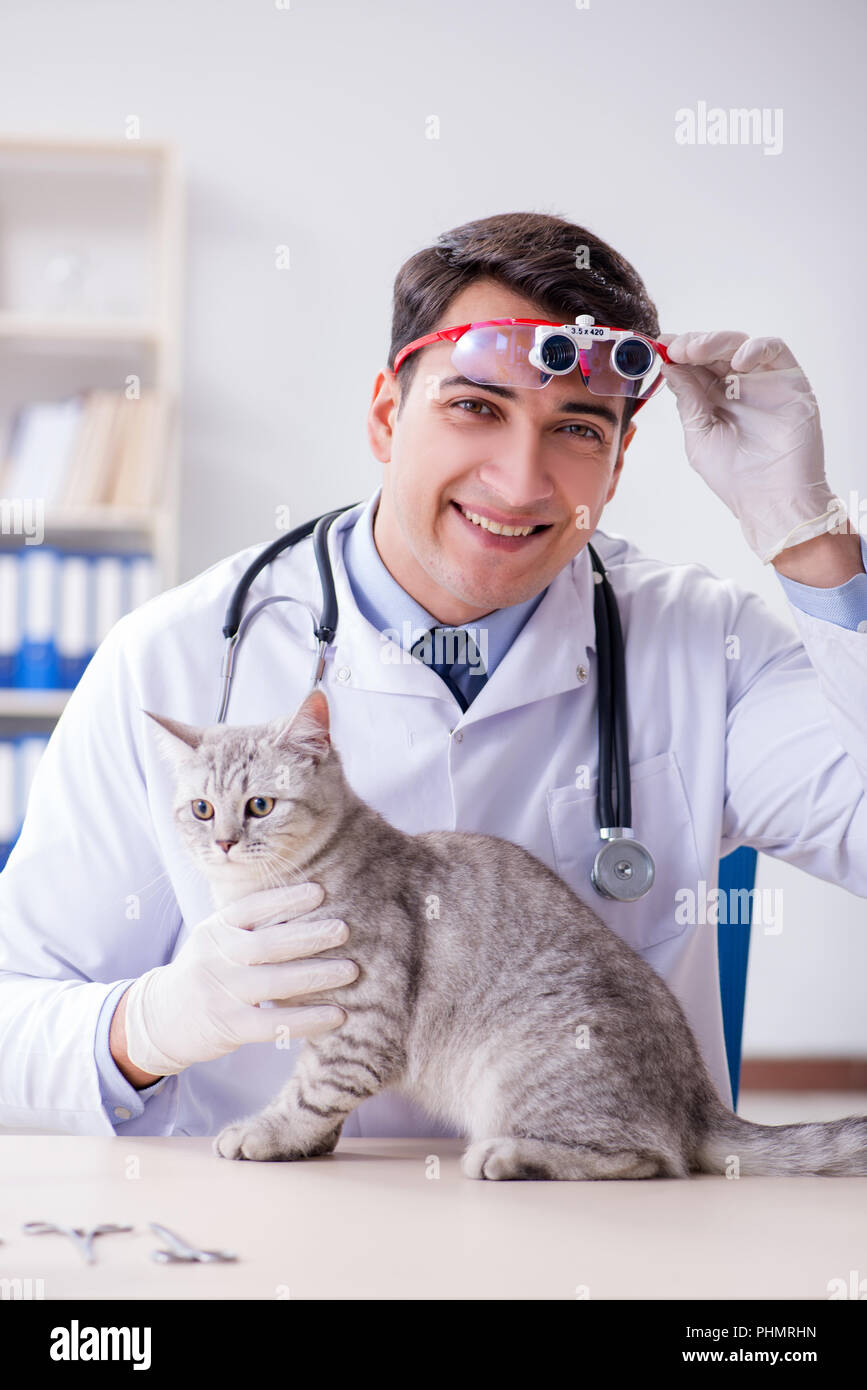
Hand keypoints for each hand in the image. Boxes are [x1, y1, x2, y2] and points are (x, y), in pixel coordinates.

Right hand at [123, 883, 356, 1076]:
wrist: (159, 1018)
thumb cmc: (205, 971)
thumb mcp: (216, 940)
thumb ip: (252, 926)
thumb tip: (310, 906)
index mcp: (215, 929)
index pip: (252, 907)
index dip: (286, 899)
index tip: (319, 892)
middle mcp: (216, 957)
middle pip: (268, 944)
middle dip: (310, 936)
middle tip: (344, 929)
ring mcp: (222, 993)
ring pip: (276, 982)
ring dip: (318, 975)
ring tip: (351, 970)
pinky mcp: (230, 1026)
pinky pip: (275, 1022)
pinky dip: (308, 1019)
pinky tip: (337, 1014)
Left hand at [657, 330, 846, 563]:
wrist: (772, 500)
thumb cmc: (735, 477)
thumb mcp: (699, 436)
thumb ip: (688, 401)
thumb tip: (671, 368)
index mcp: (712, 398)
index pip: (693, 365)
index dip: (677, 352)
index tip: (660, 346)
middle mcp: (737, 386)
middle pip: (714, 350)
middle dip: (692, 344)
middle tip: (677, 348)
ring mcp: (763, 381)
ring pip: (739, 345)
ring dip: (716, 342)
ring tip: (696, 351)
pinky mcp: (789, 380)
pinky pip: (775, 350)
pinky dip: (755, 349)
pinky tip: (738, 362)